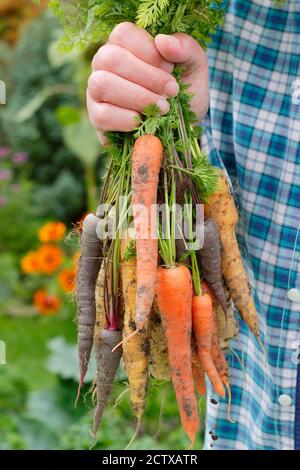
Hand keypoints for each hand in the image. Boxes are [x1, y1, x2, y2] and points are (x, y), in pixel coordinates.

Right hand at [87, 22, 208, 144]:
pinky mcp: (96, 118)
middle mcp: (104, 64)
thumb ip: (185, 48)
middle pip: (110, 58)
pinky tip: (143, 122)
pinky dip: (126, 119)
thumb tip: (162, 41)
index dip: (148, 51)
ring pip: (102, 84)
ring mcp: (95, 91)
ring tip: (162, 109)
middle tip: (172, 92)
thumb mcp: (194, 67)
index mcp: (125, 44)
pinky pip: (102, 115)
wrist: (182, 130)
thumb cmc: (184, 93)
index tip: (171, 70)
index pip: (123, 34)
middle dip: (147, 77)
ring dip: (137, 98)